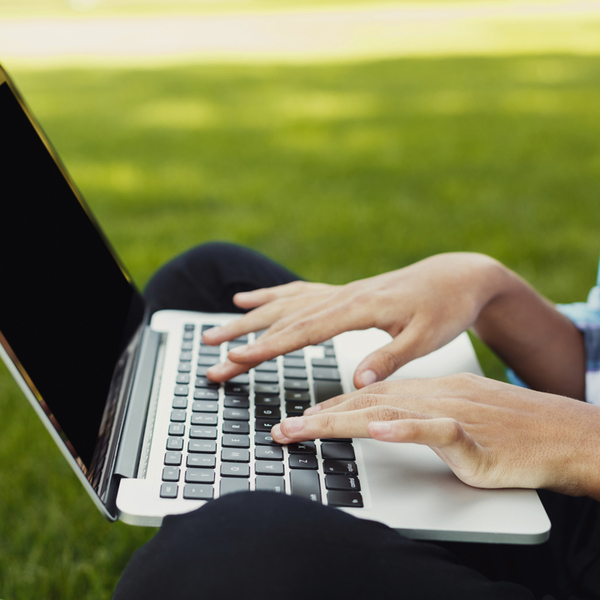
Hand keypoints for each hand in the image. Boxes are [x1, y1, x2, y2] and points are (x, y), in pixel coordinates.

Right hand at [204, 253, 507, 386]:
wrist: (457, 276)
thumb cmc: (445, 308)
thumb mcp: (427, 337)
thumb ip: (390, 356)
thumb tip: (356, 380)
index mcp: (359, 308)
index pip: (302, 331)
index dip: (266, 346)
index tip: (236, 358)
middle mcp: (342, 297)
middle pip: (282, 319)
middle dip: (243, 338)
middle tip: (209, 353)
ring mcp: (339, 293)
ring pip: (283, 305)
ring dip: (247, 319)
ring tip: (214, 330)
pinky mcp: (342, 293)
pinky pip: (297, 293)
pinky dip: (268, 297)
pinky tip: (247, 298)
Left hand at [271, 374, 599, 498]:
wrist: (555, 430)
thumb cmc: (502, 427)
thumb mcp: (449, 416)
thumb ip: (413, 416)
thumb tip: (380, 421)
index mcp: (420, 391)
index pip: (365, 398)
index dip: (327, 410)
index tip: (297, 420)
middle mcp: (427, 396)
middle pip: (363, 404)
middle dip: (318, 417)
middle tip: (282, 430)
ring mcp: (447, 411)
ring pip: (386, 413)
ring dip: (342, 422)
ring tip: (307, 429)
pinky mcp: (470, 434)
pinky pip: (433, 430)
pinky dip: (403, 429)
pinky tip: (379, 431)